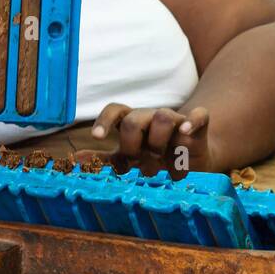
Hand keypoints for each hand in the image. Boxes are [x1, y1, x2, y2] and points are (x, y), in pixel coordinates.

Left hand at [84, 103, 211, 176]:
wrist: (193, 161)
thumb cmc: (156, 158)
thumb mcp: (130, 161)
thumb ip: (105, 159)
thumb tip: (76, 159)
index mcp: (133, 124)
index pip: (115, 111)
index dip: (104, 121)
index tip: (97, 137)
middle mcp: (151, 118)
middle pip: (134, 119)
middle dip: (132, 143)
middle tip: (139, 161)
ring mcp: (176, 120)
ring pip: (162, 116)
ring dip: (158, 140)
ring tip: (162, 159)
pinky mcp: (197, 126)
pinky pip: (198, 115)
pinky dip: (192, 121)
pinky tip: (185, 132)